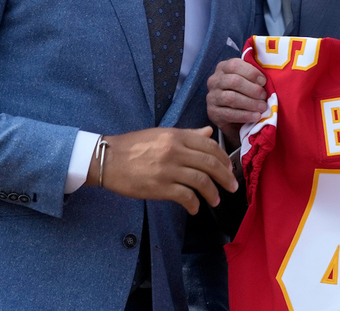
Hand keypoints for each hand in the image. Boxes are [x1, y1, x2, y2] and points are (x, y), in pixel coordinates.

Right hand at [87, 126, 237, 213]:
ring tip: (216, 200)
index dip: (224, 159)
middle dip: (226, 177)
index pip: (210, 146)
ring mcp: (168, 169)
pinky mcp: (159, 187)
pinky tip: (194, 208)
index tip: (229, 169)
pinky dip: (194, 204)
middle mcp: (175, 151)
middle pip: (210, 164)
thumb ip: (188, 134)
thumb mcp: (162, 134)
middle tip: (232, 187)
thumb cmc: (134, 146)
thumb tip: (208, 132)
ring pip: (201, 181)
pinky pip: (185, 196)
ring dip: (213, 193)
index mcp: (177, 136)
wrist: (107, 159)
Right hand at [206, 57, 268, 149]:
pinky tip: (256, 116)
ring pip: (231, 98)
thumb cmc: (244, 93)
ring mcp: (212, 97)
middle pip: (234, 81)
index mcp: (223, 68)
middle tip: (264, 96)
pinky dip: (245, 115)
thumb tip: (268, 77)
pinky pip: (230, 114)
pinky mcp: (213, 113)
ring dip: (250, 103)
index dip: (251, 72)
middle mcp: (214, 81)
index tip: (264, 81)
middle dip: (253, 89)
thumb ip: (254, 76)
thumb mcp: (247, 81)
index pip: (234, 65)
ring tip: (262, 107)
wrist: (233, 117)